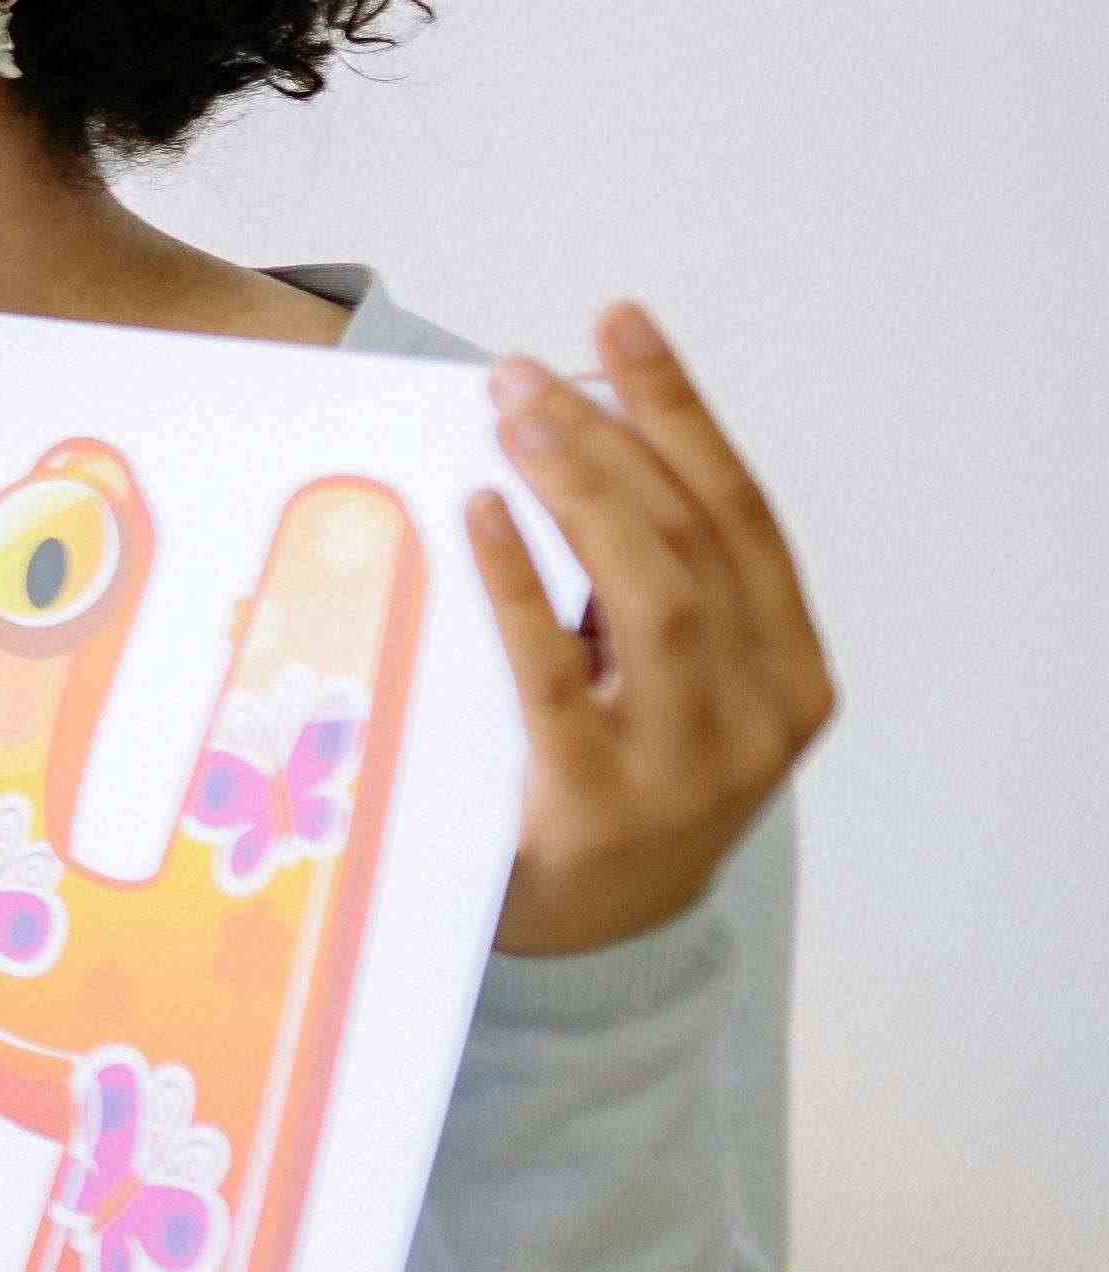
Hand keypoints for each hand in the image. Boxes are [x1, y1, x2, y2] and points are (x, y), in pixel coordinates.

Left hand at [471, 304, 833, 959]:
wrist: (593, 947)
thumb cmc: (610, 788)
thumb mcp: (654, 686)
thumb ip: (632, 594)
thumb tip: (555, 441)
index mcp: (791, 670)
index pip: (739, 512)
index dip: (680, 410)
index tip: (621, 324)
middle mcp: (760, 713)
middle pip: (693, 540)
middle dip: (613, 438)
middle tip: (524, 372)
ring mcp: (688, 764)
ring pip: (653, 593)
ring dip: (580, 489)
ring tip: (512, 414)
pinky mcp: (598, 807)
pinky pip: (554, 675)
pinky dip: (519, 585)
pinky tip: (480, 514)